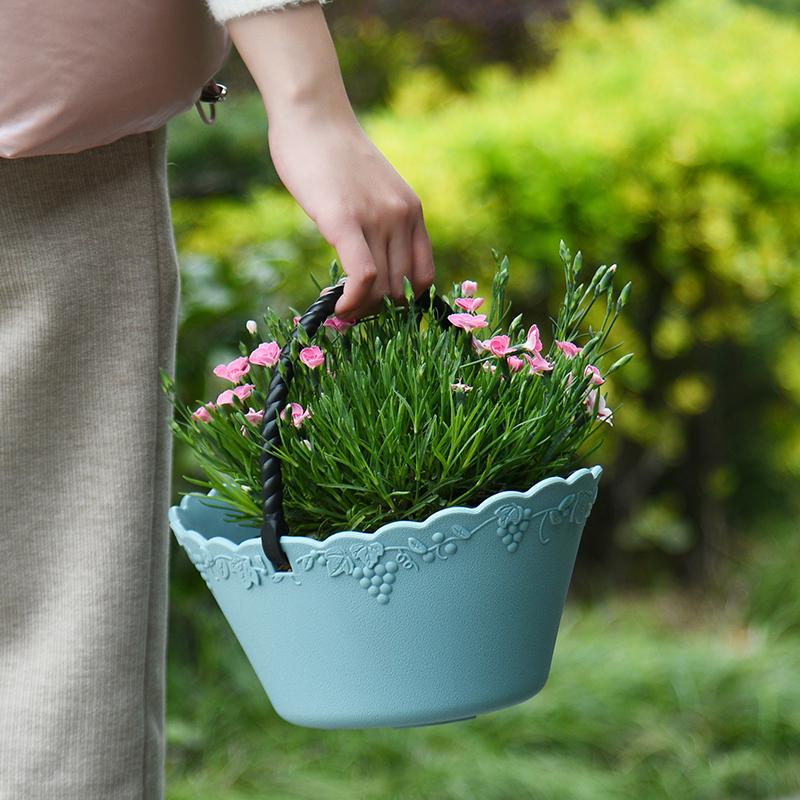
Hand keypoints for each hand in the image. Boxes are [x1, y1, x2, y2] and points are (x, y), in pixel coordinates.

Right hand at [227, 4, 433, 318]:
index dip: (403, 302)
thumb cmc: (333, 154)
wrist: (313, 115)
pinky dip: (353, 302)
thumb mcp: (373, 190)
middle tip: (352, 313)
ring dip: (362, 311)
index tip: (378, 307)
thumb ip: (380, 221)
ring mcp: (377, 219)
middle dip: (378, 310)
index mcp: (413, 212)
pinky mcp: (345, 221)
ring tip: (342, 313)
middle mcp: (402, 217)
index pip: (424, 276)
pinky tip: (338, 307)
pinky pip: (362, 277)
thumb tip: (371, 262)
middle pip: (401, 289)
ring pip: (383, 288)